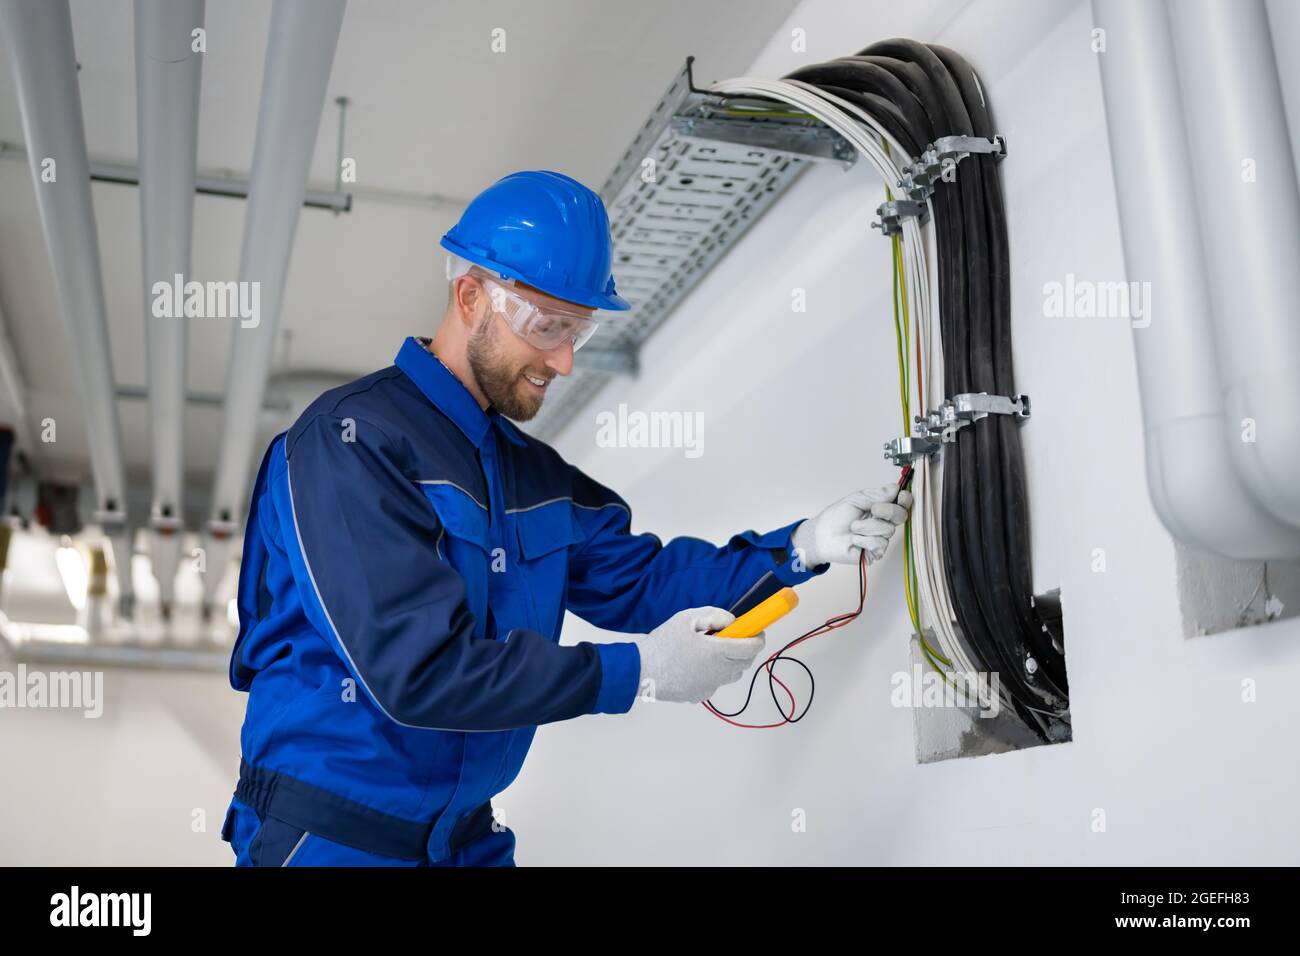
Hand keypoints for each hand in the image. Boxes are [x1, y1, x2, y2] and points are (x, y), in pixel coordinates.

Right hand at [634, 606, 765, 703]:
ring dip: (731, 662)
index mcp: (718, 652)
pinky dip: (715, 674)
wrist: (640, 671)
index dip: (759, 637)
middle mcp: (718, 673)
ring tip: (712, 650)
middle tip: (735, 637)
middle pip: (746, 662)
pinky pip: (716, 684)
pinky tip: (697, 665)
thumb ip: (714, 615)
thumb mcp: (687, 618)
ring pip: (732, 674)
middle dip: (746, 649)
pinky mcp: (700, 696)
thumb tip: (732, 621)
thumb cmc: (662, 644)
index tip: (758, 630)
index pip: (752, 647)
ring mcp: (710, 687)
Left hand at [790, 484, 912, 566]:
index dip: (905, 499)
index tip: (901, 495)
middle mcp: (883, 523)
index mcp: (880, 508)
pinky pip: (879, 543)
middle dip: (888, 511)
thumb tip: (894, 488)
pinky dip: (864, 539)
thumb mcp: (855, 500)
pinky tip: (854, 540)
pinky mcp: (875, 553)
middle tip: (873, 510)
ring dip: (868, 526)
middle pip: (901, 516)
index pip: (902, 504)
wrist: (821, 535)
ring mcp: (880, 538)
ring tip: (854, 527)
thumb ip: (876, 495)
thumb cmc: (836, 517)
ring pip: (888, 530)